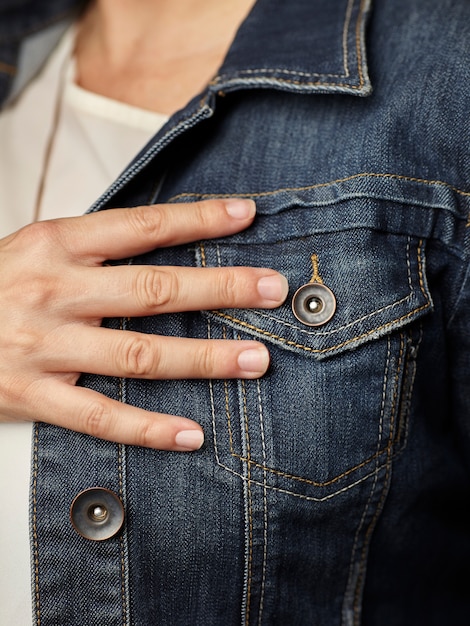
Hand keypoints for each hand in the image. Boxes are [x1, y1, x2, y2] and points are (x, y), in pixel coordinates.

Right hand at [0, 199, 287, 449]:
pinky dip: (148, 429)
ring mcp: (43, 347)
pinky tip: (192, 434)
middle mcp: (52, 291)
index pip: (140, 227)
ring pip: (138, 355)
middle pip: (153, 290)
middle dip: (220, 288)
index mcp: (54, 244)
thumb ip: (96, 249)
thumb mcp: (36, 248)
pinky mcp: (31, 396)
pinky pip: (99, 417)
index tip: (246, 215)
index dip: (197, 220)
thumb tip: (171, 239)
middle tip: (274, 289)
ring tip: (256, 360)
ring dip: (203, 359)